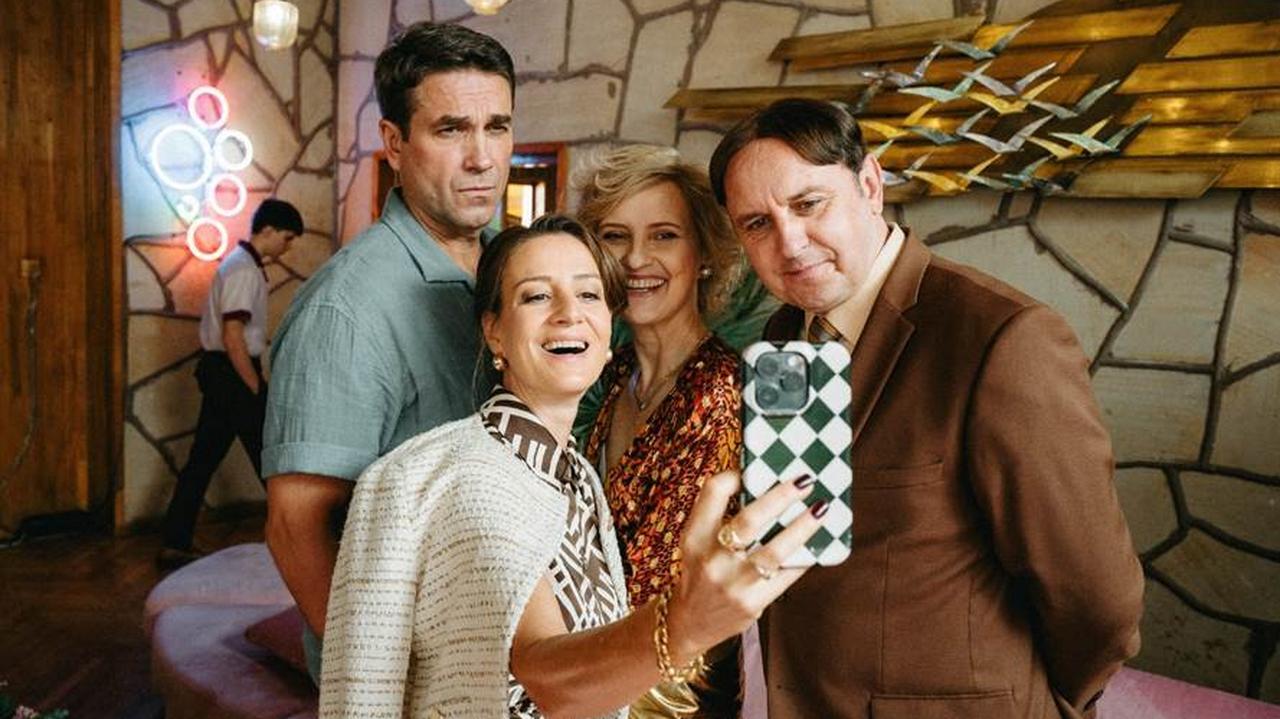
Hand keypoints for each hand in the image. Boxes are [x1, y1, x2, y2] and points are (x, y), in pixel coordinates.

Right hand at [665, 471, 822, 659]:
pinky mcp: (752, 603)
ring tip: (821, 509)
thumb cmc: (699, 573)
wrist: (689, 623)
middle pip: (750, 520)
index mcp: (694, 536)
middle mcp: (712, 559)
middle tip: (804, 481)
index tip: (754, 470)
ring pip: (775, 551)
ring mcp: (733, 583)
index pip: (713, 493)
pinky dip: (804, 557)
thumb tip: (758, 481)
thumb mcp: (696, 542)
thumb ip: (718, 515)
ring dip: (802, 527)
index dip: (735, 475)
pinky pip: (786, 576)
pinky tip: (818, 543)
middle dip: (781, 496)